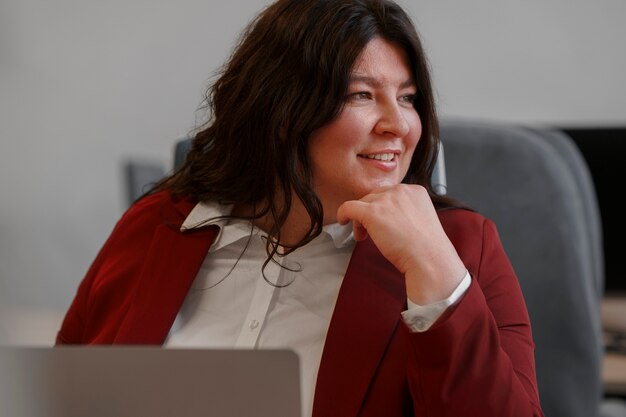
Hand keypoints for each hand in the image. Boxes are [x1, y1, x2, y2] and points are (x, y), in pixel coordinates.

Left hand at [336, 184, 465, 304]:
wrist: (429, 260)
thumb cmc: (427, 249)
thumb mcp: (420, 220)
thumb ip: (405, 212)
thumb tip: (387, 217)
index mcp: (415, 191)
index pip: (390, 193)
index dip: (382, 207)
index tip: (381, 221)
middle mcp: (401, 191)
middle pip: (375, 196)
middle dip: (370, 213)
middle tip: (370, 230)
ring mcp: (386, 200)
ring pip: (362, 203)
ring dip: (361, 219)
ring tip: (364, 235)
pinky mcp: (373, 212)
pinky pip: (349, 207)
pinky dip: (343, 214)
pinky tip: (342, 221)